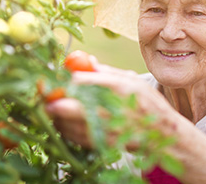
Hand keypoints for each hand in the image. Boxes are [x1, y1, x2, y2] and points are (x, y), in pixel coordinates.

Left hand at [46, 63, 177, 149]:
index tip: (48, 76)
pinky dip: (63, 127)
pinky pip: (72, 136)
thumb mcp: (132, 80)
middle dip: (49, 99)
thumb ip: (107, 72)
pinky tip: (65, 120)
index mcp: (117, 88)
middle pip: (66, 105)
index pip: (79, 82)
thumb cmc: (147, 103)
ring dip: (54, 114)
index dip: (60, 79)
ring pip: (65, 123)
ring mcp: (103, 130)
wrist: (163, 135)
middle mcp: (108, 109)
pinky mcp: (99, 144)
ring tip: (52, 105)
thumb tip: (86, 62)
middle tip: (42, 93)